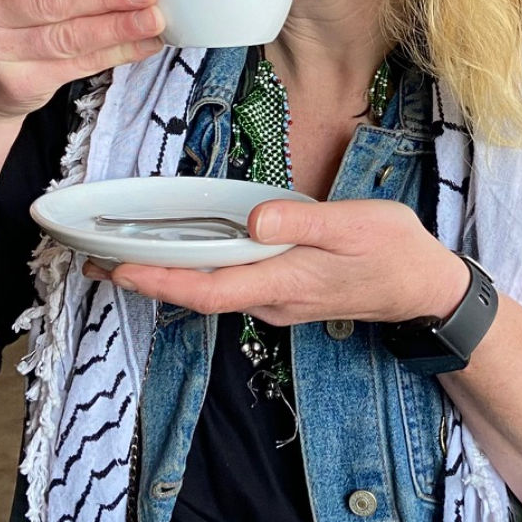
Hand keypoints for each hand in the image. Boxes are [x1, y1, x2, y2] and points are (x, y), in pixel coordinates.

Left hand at [89, 199, 468, 327]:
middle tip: (96, 260)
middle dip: (146, 279)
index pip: (207, 287)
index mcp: (284, 281)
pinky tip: (184, 254)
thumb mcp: (356, 225)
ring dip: (167, 277)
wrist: (425, 289)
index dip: (159, 279)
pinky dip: (197, 273)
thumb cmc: (394, 252)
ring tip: (125, 256)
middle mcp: (272, 300)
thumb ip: (302, 223)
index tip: (118, 268)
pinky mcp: (284, 294)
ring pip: (211, 292)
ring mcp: (278, 301)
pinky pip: (229, 287)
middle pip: (197, 294)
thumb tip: (254, 219)